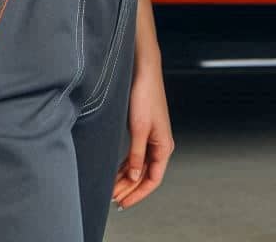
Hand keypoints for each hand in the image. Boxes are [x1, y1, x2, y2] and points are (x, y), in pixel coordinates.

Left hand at [113, 60, 173, 209]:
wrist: (143, 71)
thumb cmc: (145, 95)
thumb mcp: (139, 129)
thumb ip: (136, 155)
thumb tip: (134, 177)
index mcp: (164, 145)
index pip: (153, 179)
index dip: (138, 194)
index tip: (123, 203)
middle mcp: (159, 144)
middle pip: (145, 175)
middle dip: (130, 188)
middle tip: (112, 198)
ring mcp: (152, 138)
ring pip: (140, 166)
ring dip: (126, 178)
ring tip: (111, 188)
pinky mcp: (143, 131)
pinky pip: (136, 155)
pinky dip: (126, 166)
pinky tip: (116, 172)